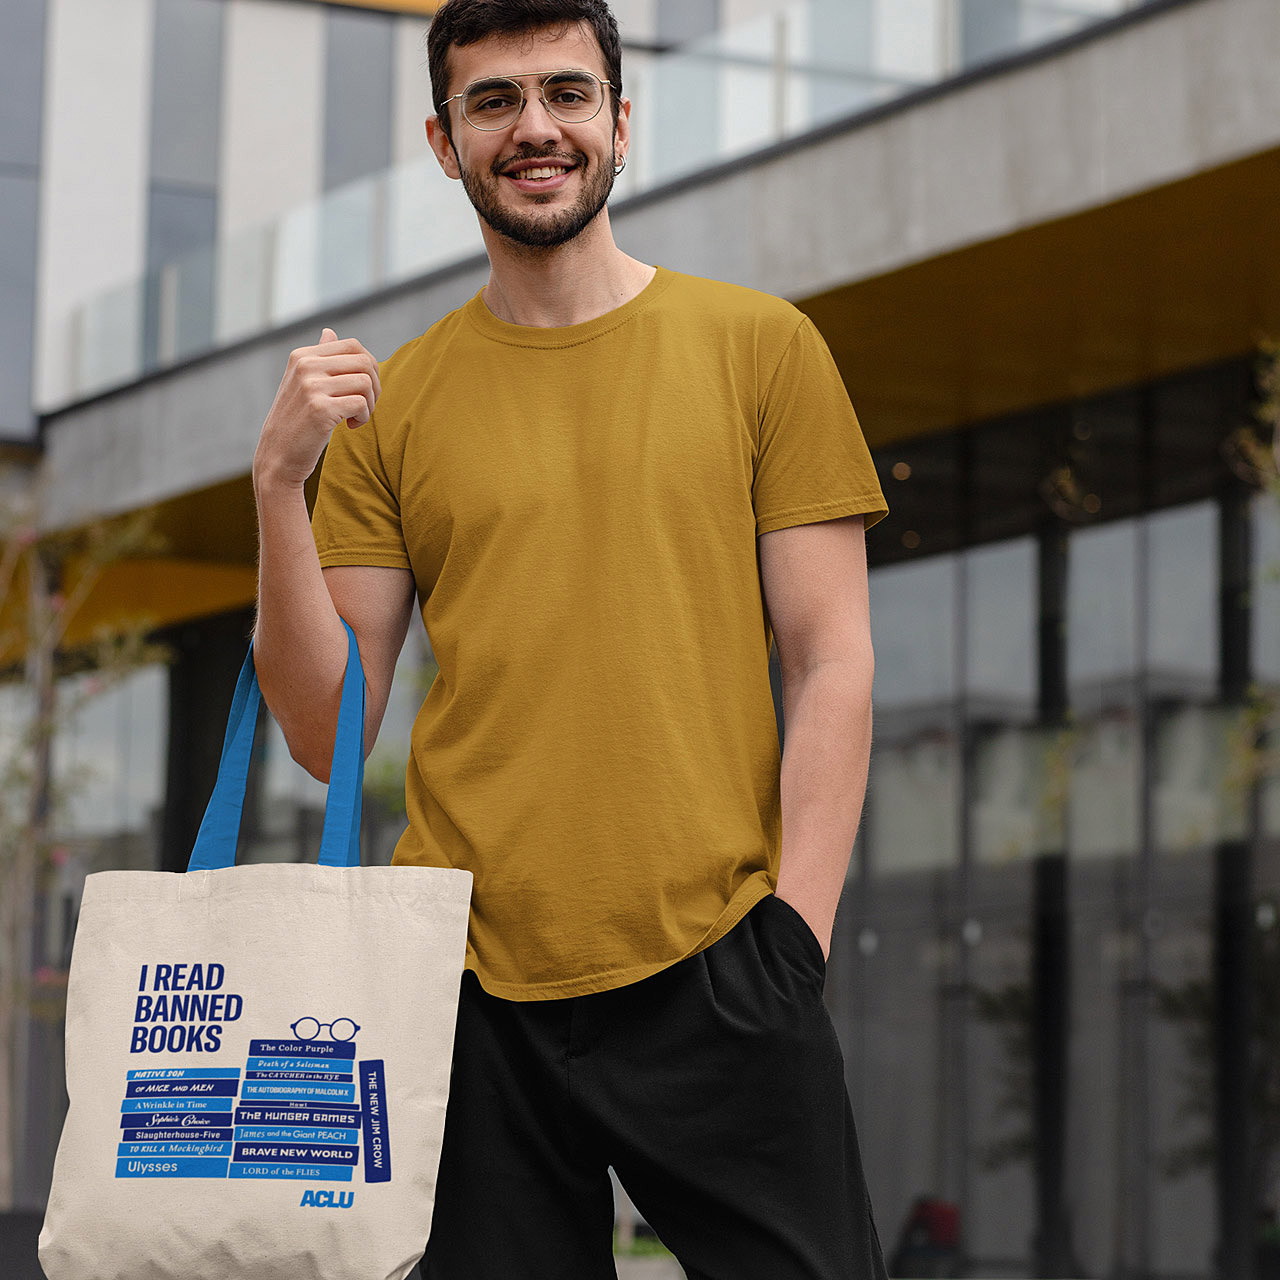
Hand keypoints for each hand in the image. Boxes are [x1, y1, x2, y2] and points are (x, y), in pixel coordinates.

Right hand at [253, 327, 380, 488]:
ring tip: (355, 417)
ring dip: (370, 404)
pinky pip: (361, 404)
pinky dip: (363, 417)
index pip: (353, 346)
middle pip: (365, 362)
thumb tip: (330, 332)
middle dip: (374, 385)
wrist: (278, 456)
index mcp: (302, 356)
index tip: (362, 389)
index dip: (369, 367)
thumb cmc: (297, 421)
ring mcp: (311, 387)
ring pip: (366, 382)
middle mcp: (305, 366)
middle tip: (365, 405)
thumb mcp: (302, 383)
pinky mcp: (319, 409)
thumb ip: (319, 358)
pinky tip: (350, 426)